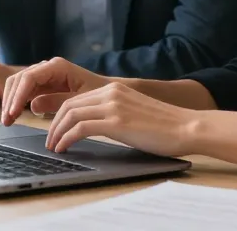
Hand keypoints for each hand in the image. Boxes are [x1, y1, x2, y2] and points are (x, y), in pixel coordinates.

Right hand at [0, 57, 109, 124]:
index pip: (29, 77)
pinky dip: (17, 102)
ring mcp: (44, 75)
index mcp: (57, 67)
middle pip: (19, 79)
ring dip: (10, 101)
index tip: (13, 112)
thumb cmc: (98, 94)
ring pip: (18, 83)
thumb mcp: (79, 100)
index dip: (18, 95)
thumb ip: (57, 102)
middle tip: (7, 121)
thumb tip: (32, 106)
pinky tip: (15, 116)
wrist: (107, 92)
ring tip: (8, 121)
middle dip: (10, 99)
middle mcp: (48, 67)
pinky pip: (25, 90)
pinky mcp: (43, 84)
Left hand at [45, 82, 195, 156]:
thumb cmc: (164, 126)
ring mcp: (113, 106)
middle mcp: (111, 92)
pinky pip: (80, 128)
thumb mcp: (133, 112)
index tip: (55, 131)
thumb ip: (114, 114)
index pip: (77, 99)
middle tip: (50, 142)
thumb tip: (93, 127)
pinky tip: (64, 148)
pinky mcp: (116, 122)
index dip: (60, 116)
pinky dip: (67, 138)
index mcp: (115, 89)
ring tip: (54, 147)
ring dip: (57, 133)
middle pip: (69, 105)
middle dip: (54, 125)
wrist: (186, 127)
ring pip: (71, 114)